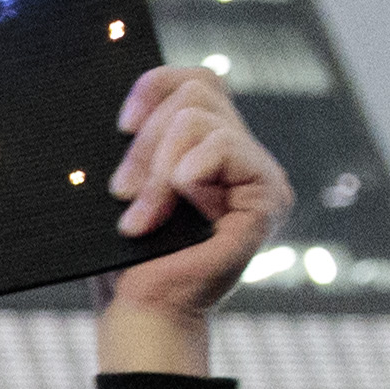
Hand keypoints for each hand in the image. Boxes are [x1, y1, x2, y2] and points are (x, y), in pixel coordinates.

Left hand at [93, 66, 291, 380]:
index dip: (155, 86)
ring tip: (143, 217)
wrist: (139, 307)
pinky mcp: (269, 196)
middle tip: (122, 193)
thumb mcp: (127, 183)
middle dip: (146, 140)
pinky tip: (177, 212)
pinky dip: (186, 175)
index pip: (197, 80)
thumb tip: (129, 105)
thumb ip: (141, 139)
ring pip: (200, 118)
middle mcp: (242, 155)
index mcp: (209, 148)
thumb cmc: (125, 255)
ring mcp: (260, 174)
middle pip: (196, 91)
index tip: (120, 125)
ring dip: (157, 168)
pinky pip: (222, 147)